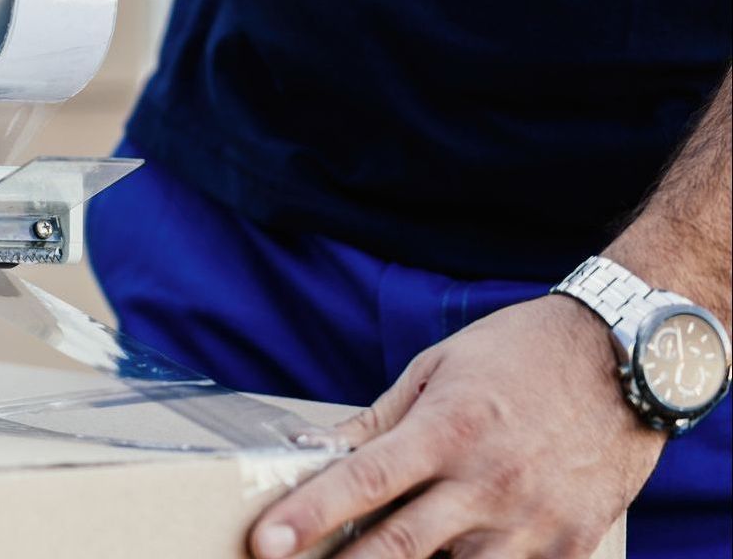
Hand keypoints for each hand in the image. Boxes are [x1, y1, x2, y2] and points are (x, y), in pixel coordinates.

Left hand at [251, 296, 665, 557]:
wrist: (628, 358)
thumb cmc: (520, 355)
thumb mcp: (438, 369)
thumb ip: (377, 420)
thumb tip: (315, 450)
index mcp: (446, 430)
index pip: (361, 482)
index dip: (307, 516)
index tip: (264, 543)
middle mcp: (487, 482)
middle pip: (397, 548)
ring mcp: (532, 521)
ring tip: (376, 558)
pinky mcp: (570, 546)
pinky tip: (451, 556)